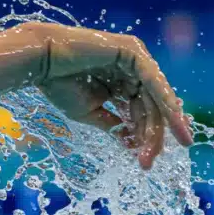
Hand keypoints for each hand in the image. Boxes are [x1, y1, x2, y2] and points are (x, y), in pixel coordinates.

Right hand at [14, 23, 193, 168]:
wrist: (41, 62)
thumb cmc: (59, 84)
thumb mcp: (89, 112)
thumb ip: (113, 125)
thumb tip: (132, 145)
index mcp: (121, 84)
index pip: (140, 113)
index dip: (145, 137)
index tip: (145, 163)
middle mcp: (132, 71)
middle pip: (151, 107)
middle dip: (153, 135)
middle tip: (149, 162)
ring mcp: (135, 59)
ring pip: (155, 95)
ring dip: (161, 123)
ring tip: (160, 148)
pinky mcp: (133, 51)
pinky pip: (152, 78)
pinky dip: (163, 98)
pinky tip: (172, 119)